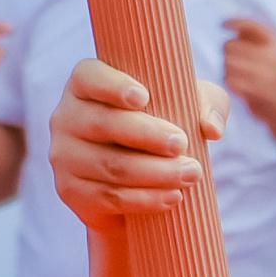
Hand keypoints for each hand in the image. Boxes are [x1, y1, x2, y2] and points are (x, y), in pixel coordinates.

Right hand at [45, 57, 224, 227]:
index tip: (144, 97)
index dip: (113, 86)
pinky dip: (144, 199)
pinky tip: (172, 197)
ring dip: (155, 172)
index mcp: (86, 84)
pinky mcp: (71, 190)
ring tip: (191, 174)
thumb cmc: (163, 125)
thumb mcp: (187, 105)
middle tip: (182, 143)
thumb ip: (206, 103)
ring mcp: (65, 155)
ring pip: (111, 165)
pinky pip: (109, 197)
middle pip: (104, 124)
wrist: (135, 180)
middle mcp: (66, 116)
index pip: (90, 77)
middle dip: (147, 135)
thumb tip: (211, 128)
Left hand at [221, 13, 275, 140]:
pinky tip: (239, 84)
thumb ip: (253, 35)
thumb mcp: (271, 49)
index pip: (252, 25)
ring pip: (227, 63)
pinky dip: (230, 82)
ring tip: (240, 74)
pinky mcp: (256, 91)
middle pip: (229, 45)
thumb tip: (229, 24)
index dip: (235, 22)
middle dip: (228, 52)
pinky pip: (229, 79)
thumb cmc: (272, 72)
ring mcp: (264, 74)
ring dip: (228, 69)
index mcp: (275, 43)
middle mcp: (272, 56)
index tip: (223, 24)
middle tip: (237, 61)